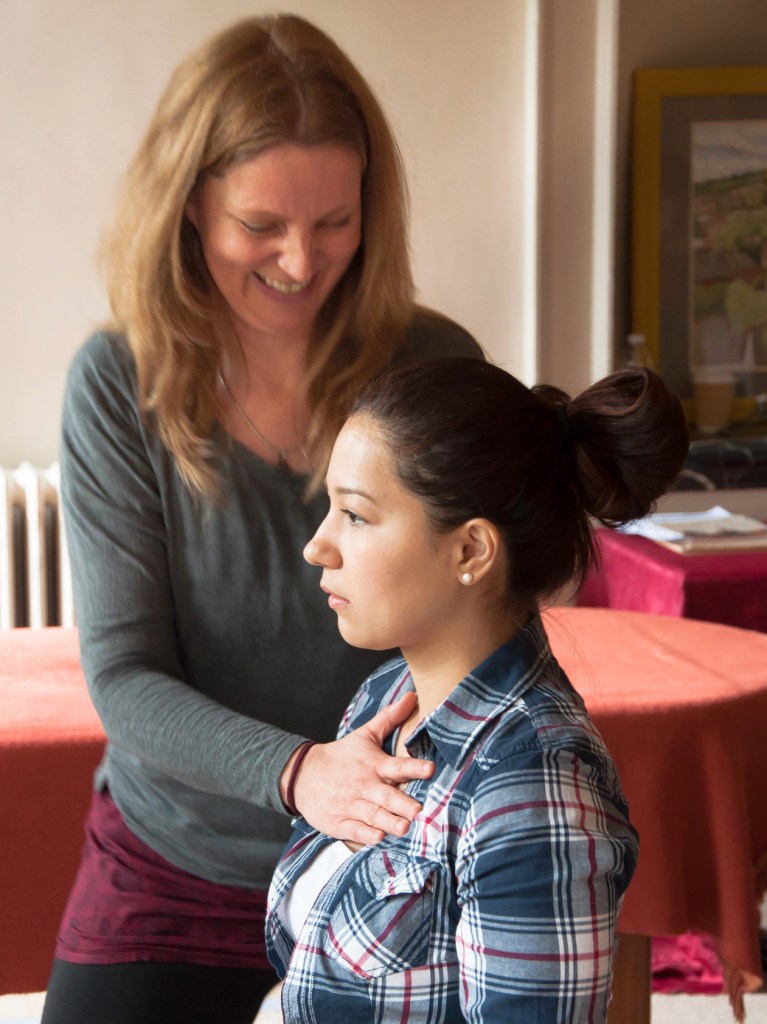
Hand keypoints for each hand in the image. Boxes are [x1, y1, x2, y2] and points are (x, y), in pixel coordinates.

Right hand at [281, 692, 433, 844]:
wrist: (302, 775)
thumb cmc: (341, 756)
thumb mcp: (365, 734)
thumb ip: (390, 718)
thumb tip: (413, 696)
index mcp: (373, 765)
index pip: (397, 766)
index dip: (414, 767)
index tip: (430, 769)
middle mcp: (364, 786)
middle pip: (387, 796)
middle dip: (403, 803)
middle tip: (419, 810)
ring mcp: (351, 805)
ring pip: (374, 816)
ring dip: (389, 822)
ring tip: (405, 828)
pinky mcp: (340, 822)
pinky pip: (355, 830)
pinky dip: (366, 834)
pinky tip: (378, 837)